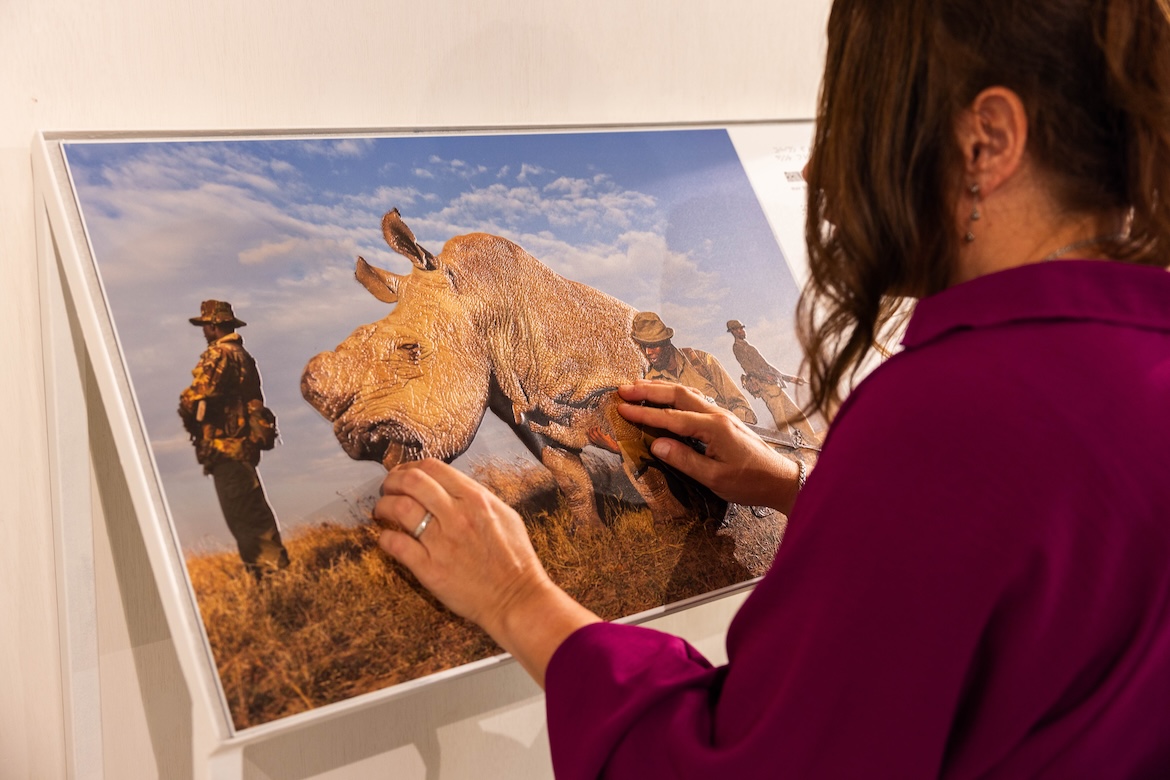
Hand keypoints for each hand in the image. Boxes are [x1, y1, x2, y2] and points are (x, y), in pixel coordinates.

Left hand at [373, 459, 598, 686]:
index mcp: (476, 499)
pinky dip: (385, 538)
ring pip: (399, 509)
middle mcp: (457, 515)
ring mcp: (442, 542)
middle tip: (387, 489)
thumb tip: (451, 487)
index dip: (410, 466)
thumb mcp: (504, 515)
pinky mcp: (430, 569)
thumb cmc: (514, 559)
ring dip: (383, 506)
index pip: (432, 467)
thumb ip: (477, 497)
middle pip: (411, 481)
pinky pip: (396, 545)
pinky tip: (386, 539)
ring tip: (381, 512)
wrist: (517, 598)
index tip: (403, 474)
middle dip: (392, 481)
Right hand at [586, 425, 619, 452]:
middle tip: (592, 427)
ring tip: (596, 426)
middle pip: (591, 434)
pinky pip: (598, 431)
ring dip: (594, 428)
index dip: (589, 433)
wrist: (612, 447)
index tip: (589, 430)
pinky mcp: (602, 436)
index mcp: (596, 442)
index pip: (590, 437)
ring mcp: (599, 438)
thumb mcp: (602, 442)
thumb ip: (600, 439)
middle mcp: (596, 440)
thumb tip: (599, 435)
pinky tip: (599, 427)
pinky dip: (598, 428)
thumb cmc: (608, 444)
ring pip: (594, 432)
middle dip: (590, 430)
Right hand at [617, 380, 802, 514]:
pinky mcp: (723, 421)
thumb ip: (684, 460)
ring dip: (661, 390)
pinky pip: (694, 402)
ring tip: (638, 388)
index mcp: (713, 427)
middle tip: (624, 390)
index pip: (670, 417)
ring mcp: (721, 416)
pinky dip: (674, 397)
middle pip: (677, 394)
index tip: (622, 409)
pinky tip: (666, 399)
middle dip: (648, 390)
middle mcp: (716, 415)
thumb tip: (657, 445)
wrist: (780, 479)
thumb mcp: (714, 477)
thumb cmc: (750, 481)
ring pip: (686, 394)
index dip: (644, 413)